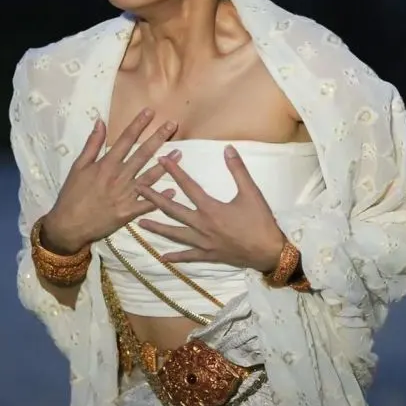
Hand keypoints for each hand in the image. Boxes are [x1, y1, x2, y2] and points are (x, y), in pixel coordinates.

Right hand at [42, 109, 180, 253]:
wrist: (68, 226)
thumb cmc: (72, 195)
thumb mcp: (78, 167)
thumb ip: (92, 144)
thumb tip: (100, 121)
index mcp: (106, 165)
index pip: (125, 139)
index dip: (138, 124)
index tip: (150, 111)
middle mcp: (118, 177)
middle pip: (142, 154)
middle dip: (158, 138)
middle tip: (172, 124)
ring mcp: (125, 195)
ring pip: (149, 177)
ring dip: (166, 165)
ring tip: (179, 152)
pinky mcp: (128, 212)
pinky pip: (148, 204)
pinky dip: (161, 198)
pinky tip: (174, 189)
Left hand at [135, 145, 285, 272]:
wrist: (268, 252)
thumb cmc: (260, 222)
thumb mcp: (251, 192)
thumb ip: (238, 170)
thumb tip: (228, 148)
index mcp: (210, 209)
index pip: (188, 187)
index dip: (174, 172)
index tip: (161, 160)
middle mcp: (201, 225)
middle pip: (172, 210)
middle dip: (154, 198)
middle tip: (137, 189)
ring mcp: (203, 242)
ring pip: (174, 234)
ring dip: (156, 227)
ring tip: (139, 222)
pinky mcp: (208, 255)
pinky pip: (188, 256)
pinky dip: (175, 256)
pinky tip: (163, 257)